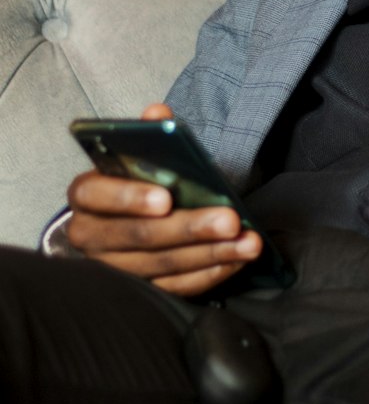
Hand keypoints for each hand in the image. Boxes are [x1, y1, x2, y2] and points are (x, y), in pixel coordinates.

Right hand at [66, 104, 261, 296]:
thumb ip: (146, 134)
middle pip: (139, 236)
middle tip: (229, 220)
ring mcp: (114, 268)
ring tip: (248, 242)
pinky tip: (236, 259)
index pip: (97, 194)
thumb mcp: (134, 155)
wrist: (116, 222)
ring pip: (162, 265)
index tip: (166, 198)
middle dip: (189, 228)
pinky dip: (210, 274)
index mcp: (85, 195)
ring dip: (210, 253)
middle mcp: (91, 236)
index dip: (130, 197)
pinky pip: (176, 287)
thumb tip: (158, 113)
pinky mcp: (140, 290)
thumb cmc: (132, 181)